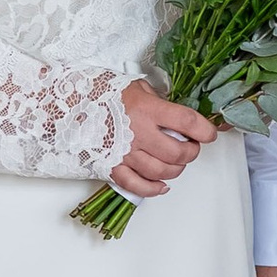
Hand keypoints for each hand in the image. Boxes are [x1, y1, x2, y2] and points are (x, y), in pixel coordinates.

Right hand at [111, 84, 218, 198]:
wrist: (66, 105)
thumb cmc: (100, 93)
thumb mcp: (135, 86)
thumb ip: (158, 101)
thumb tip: (176, 114)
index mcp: (146, 109)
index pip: (187, 121)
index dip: (204, 130)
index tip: (209, 133)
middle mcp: (138, 133)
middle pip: (178, 153)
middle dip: (191, 152)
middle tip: (192, 147)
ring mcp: (124, 153)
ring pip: (162, 172)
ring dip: (176, 170)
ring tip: (177, 162)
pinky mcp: (111, 167)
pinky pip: (137, 186)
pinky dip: (153, 189)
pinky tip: (162, 186)